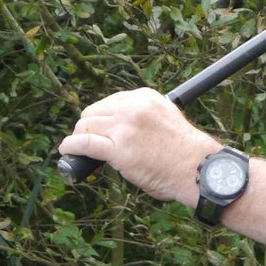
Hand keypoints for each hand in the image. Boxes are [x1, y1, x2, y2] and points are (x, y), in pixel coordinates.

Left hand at [58, 87, 212, 203]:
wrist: (198, 169)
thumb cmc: (186, 152)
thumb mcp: (166, 119)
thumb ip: (144, 117)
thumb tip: (124, 128)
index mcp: (145, 97)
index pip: (110, 102)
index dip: (102, 117)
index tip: (102, 129)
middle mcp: (132, 108)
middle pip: (94, 112)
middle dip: (89, 127)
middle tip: (91, 141)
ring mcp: (124, 128)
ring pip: (86, 127)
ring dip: (80, 137)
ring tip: (78, 148)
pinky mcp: (118, 150)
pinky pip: (84, 144)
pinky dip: (71, 146)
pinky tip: (67, 150)